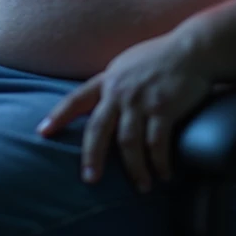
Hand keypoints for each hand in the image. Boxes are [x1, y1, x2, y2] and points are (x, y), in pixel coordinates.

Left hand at [36, 31, 212, 192]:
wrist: (193, 49)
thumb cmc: (162, 57)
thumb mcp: (128, 64)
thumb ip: (114, 83)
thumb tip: (102, 101)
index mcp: (109, 80)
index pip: (76, 99)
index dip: (58, 115)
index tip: (43, 132)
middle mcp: (120, 91)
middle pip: (98, 129)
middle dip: (92, 156)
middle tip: (90, 179)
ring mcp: (141, 100)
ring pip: (128, 143)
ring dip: (135, 169)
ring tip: (141, 186)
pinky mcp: (163, 108)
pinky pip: (157, 144)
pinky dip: (159, 163)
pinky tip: (164, 174)